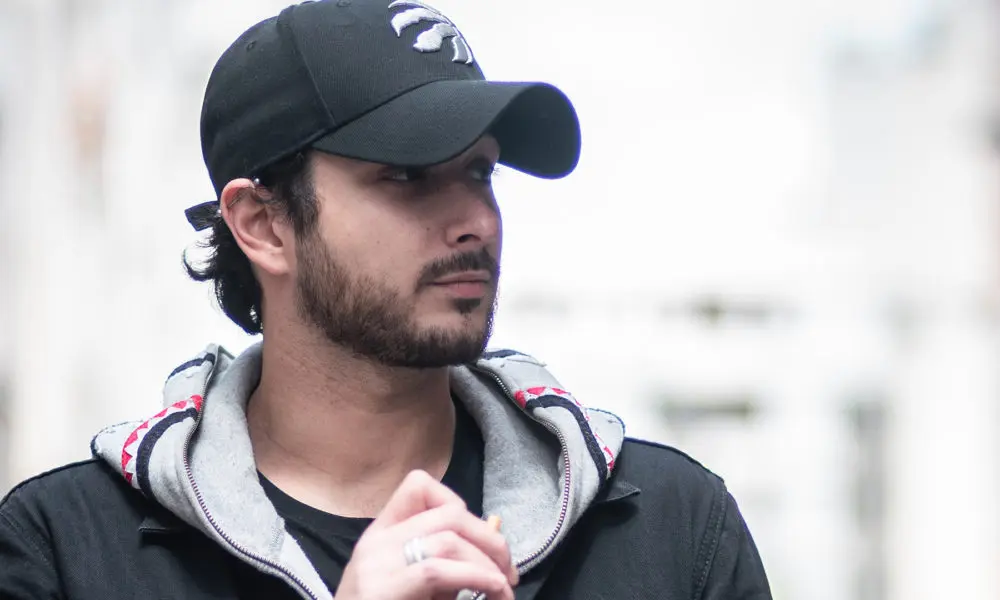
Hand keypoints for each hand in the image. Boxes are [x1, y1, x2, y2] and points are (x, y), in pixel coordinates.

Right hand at [334, 470, 518, 599]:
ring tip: (503, 589)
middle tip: (508, 569)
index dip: (457, 503)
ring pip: (449, 539)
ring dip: (487, 563)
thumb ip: (441, 566)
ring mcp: (377, 563)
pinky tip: (493, 589)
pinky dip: (476, 576)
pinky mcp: (384, 588)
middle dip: (489, 538)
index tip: (477, 537)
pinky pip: (438, 570)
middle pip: (448, 513)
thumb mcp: (410, 586)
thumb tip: (492, 556)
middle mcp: (376, 542)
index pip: (418, 486)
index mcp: (380, 534)